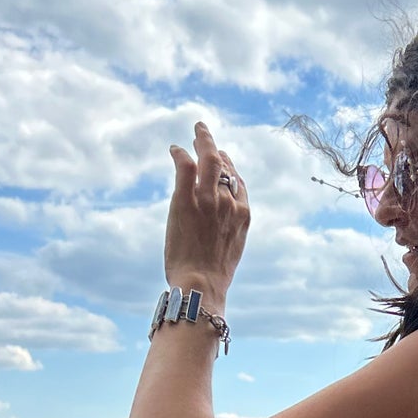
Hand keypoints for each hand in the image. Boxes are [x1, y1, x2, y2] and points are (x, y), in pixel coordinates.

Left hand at [164, 121, 249, 302]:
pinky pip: (185, 166)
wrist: (202, 284)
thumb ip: (228, 232)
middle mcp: (228, 202)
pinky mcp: (186, 199)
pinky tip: (174, 149)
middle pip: (224, 166)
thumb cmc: (213, 276)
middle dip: (214, 147)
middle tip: (204, 133)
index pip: (238, 183)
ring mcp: (208, 199)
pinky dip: (180, 154)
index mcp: (242, 215)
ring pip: (208, 160)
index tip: (222, 160)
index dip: (230, 168)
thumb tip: (218, 232)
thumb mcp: (230, 251)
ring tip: (195, 133)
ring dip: (201, 142)